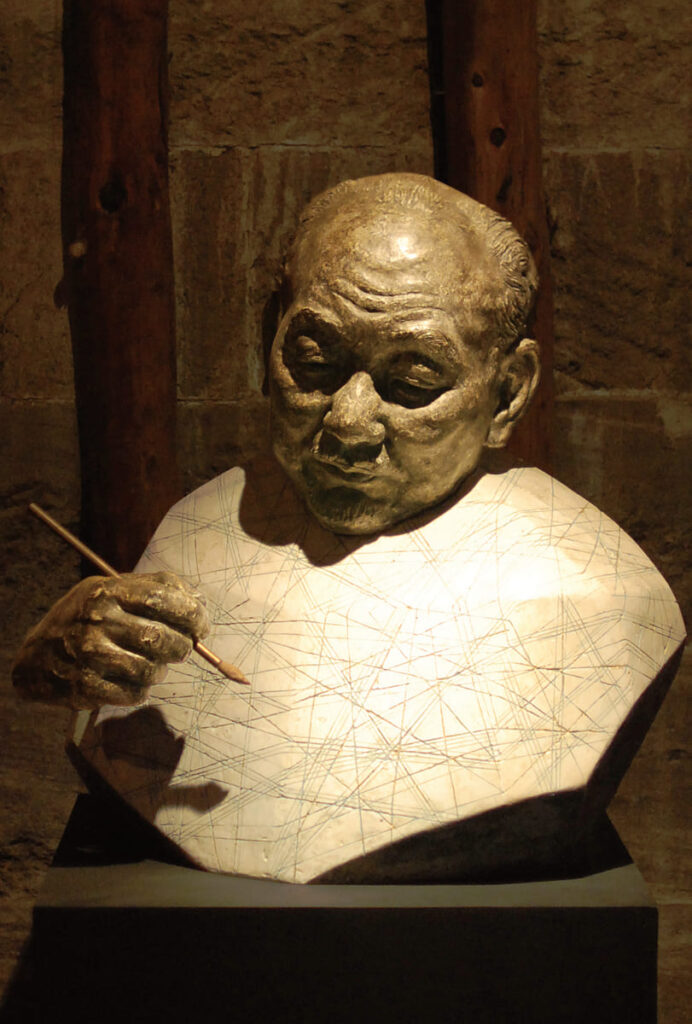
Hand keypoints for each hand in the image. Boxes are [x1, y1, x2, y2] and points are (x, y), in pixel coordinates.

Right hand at [12, 571, 209, 709]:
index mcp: (108, 591)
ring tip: (146, 663)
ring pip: (153, 670)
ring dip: (159, 670)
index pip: (164, 599)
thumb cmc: (85, 618)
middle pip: (163, 639)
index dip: (193, 614)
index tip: (201, 626)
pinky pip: (136, 694)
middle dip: (181, 647)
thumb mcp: (113, 590)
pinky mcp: (86, 686)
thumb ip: (156, 588)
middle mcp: (98, 620)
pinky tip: (127, 679)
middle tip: (179, 648)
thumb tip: (198, 600)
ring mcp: (90, 654)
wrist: (37, 656)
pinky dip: (139, 690)